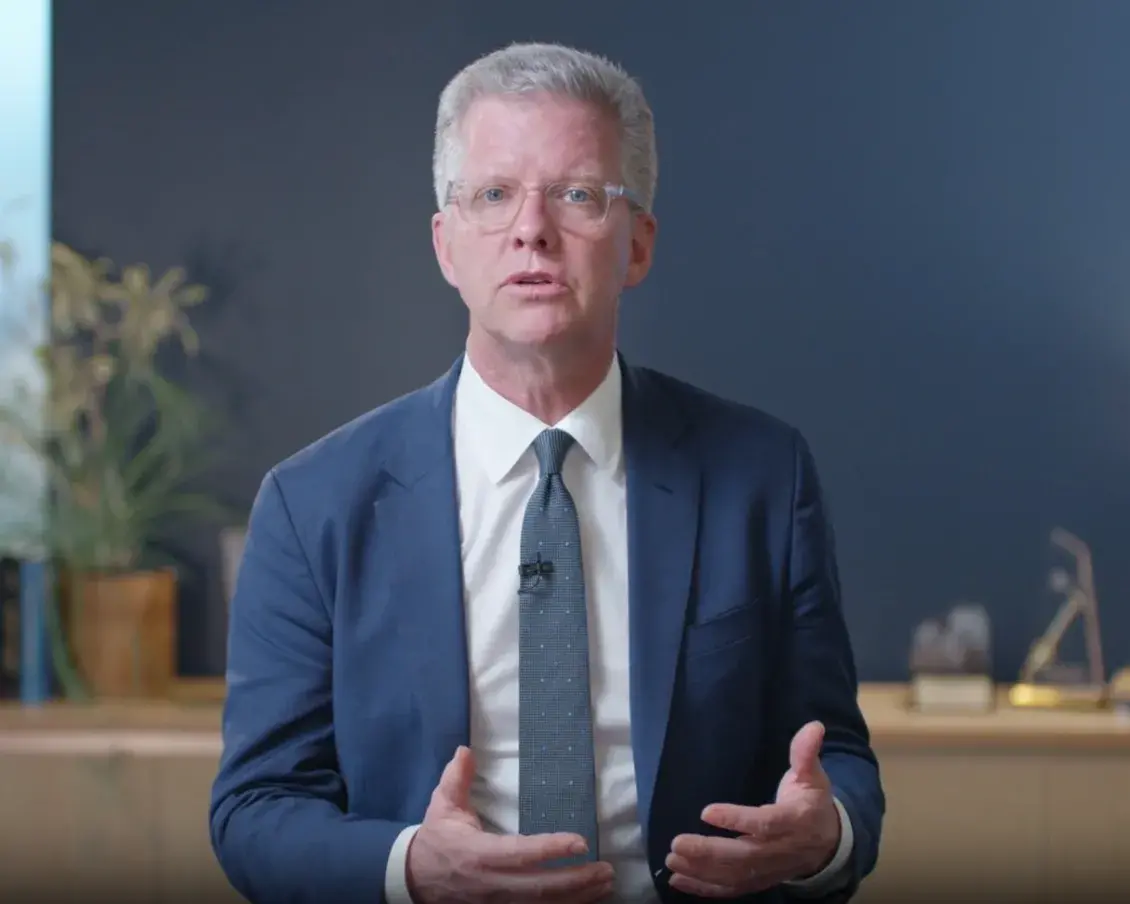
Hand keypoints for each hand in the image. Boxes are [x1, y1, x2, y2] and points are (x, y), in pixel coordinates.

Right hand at [406, 746, 614, 903]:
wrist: (412, 880)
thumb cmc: (436, 839)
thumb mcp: (442, 805)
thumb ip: (457, 778)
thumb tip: (466, 749)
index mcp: (478, 853)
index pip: (520, 854)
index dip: (551, 849)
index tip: (580, 842)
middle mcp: (491, 883)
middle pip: (539, 888)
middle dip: (576, 880)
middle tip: (606, 869)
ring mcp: (496, 903)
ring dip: (577, 897)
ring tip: (605, 883)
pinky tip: (586, 899)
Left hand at [665, 721, 840, 897]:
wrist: (829, 843)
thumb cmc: (812, 803)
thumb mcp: (813, 776)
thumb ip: (806, 753)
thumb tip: (813, 726)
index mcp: (794, 821)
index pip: (764, 824)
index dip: (736, 819)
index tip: (706, 811)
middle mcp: (780, 850)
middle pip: (743, 856)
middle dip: (708, 852)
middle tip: (677, 842)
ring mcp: (768, 870)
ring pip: (734, 876)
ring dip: (701, 871)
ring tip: (672, 859)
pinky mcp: (759, 881)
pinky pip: (731, 889)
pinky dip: (704, 888)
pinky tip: (679, 879)